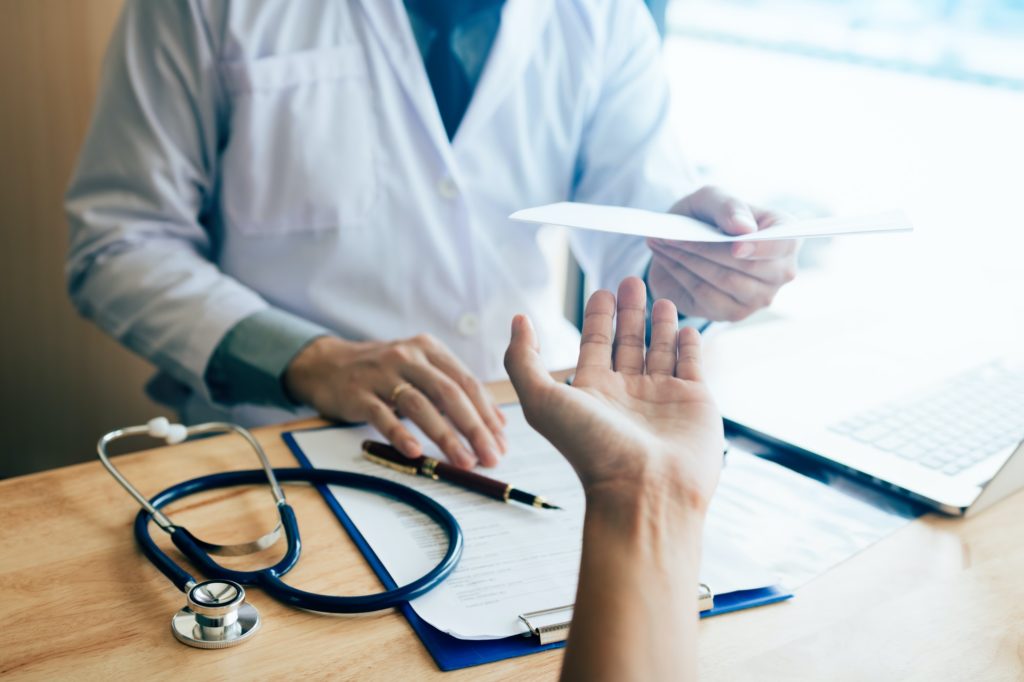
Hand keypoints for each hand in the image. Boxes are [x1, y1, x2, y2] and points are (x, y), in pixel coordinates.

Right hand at [284, 334, 506, 467]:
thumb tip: (494, 423)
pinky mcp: (358, 392)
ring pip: (421, 405)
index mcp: (430, 350)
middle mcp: (409, 356)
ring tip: (463, 461)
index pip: (466, 383)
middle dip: (474, 428)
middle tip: (490, 456)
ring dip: (446, 436)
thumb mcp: (419, 370)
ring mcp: (382, 373)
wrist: (326, 364)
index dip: (487, 413)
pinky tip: (415, 453)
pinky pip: (383, 414)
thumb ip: (453, 390)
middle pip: (449, 393)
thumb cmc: (383, 372)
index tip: (501, 442)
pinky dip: (400, 434)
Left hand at [504, 276, 722, 511]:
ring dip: (661, 323)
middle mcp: (627, 393)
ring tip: (662, 296)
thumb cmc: (592, 449)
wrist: (645, 490)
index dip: (597, 318)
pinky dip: (690, 344)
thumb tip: (518, 320)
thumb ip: (523, 359)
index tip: (601, 291)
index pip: (595, 344)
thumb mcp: (541, 400)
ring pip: (661, 350)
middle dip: (629, 311)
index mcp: (592, 392)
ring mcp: (662, 397)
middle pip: (628, 342)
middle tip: (632, 280)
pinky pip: (692, 364)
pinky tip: (688, 327)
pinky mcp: (695, 402)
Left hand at [647, 185, 798, 321]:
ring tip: (662, 242)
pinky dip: (680, 274)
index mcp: (786, 237)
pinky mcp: (732, 313)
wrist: (685, 241)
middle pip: (747, 266)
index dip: (760, 247)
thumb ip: (729, 208)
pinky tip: (664, 257)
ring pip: (723, 281)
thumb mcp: (713, 199)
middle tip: (671, 235)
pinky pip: (704, 295)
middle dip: (706, 249)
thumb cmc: (708, 217)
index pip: (782, 245)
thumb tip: (744, 229)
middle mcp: (780, 272)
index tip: (735, 247)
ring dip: (688, 260)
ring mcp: (758, 298)